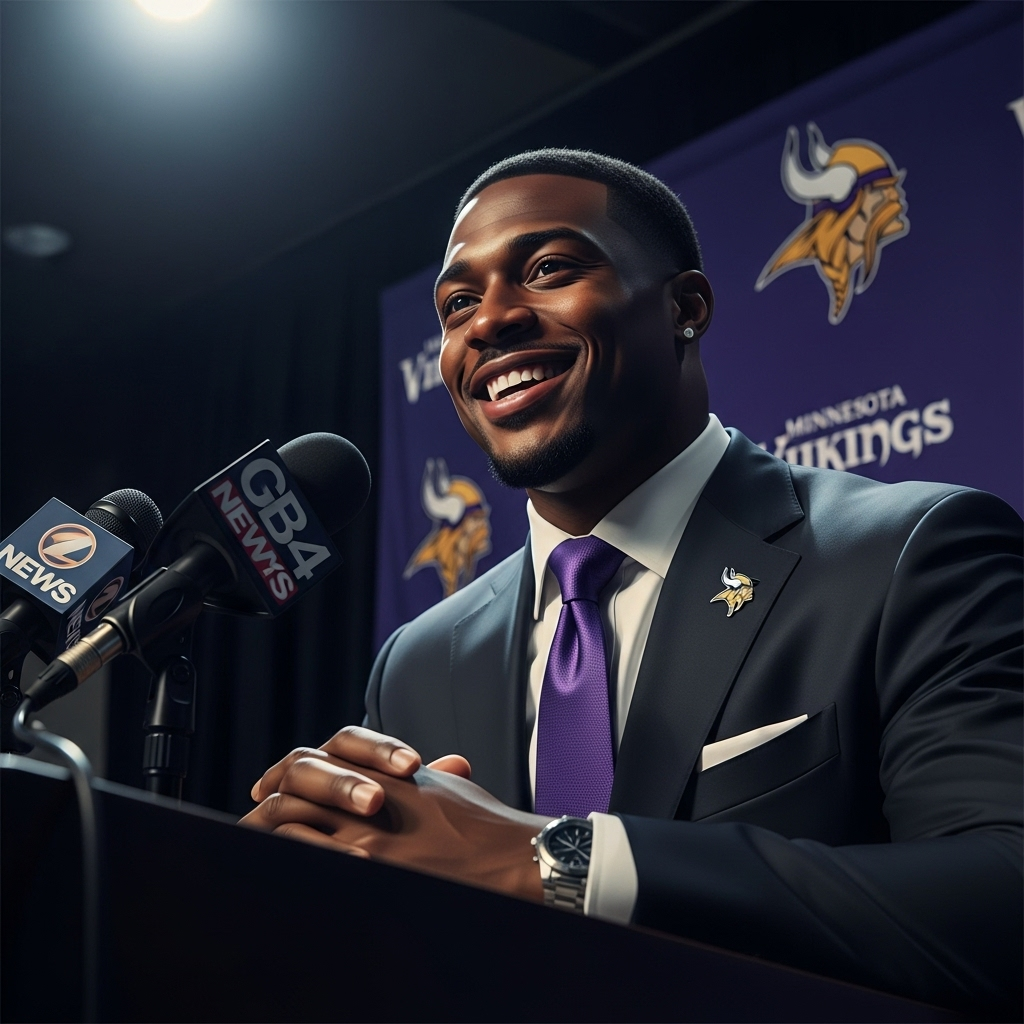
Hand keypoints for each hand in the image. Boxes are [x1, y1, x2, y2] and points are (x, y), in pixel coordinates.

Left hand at [241, 727, 548, 901]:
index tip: (270, 787)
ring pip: (293, 822)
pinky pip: (310, 858)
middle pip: (297, 785)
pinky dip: (287, 859)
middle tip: (251, 818)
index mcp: (386, 773)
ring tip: (252, 844)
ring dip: (268, 832)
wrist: (513, 856)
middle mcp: (372, 797)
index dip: (285, 772)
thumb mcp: (448, 789)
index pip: (320, 758)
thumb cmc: (488, 827)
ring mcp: (368, 835)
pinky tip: (278, 866)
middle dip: (267, 803)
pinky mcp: (372, 868)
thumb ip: (423, 779)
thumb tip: (427, 772)